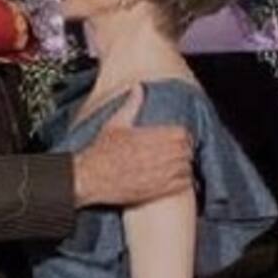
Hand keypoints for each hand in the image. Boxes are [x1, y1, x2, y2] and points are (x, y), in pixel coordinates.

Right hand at [73, 83, 192, 207]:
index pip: (182, 133)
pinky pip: (183, 184)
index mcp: (150, 136)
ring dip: (184, 165)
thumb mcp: (115, 123)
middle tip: (177, 152)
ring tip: (177, 165)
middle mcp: (158, 154)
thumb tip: (138, 87)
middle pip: (186, 150)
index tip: (176, 138)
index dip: (181, 135)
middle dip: (184, 150)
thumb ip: (132, 104)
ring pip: (187, 167)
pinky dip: (184, 181)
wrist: (90, 178)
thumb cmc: (101, 152)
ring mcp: (159, 173)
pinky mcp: (158, 190)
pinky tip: (177, 179)